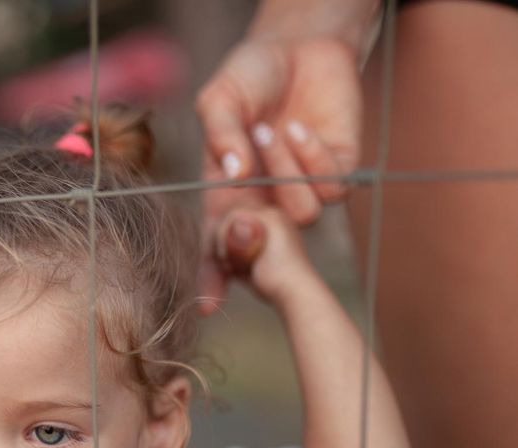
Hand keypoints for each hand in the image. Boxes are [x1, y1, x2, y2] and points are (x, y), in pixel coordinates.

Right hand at [195, 35, 360, 311]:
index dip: (212, 276)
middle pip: (261, 249)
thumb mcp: (218, 99)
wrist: (299, 44)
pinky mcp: (337, 173)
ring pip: (299, 215)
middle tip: (248, 220)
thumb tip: (233, 172)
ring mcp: (300, 190)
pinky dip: (312, 157)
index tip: (208, 305)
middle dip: (254, 242)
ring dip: (282, 171)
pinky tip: (300, 128)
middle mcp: (264, 200)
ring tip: (268, 131)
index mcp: (227, 193)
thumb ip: (219, 135)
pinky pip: (330, 188)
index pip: (217, 244)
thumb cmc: (249, 74)